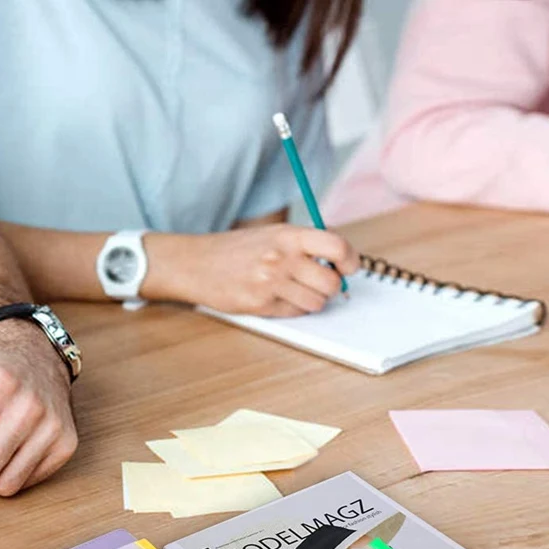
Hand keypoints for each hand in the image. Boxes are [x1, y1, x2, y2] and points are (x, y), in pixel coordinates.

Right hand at [143, 224, 359, 315]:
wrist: (198, 263)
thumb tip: (340, 263)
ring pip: (316, 303)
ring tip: (294, 291)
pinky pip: (295, 313)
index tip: (349, 268)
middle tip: (319, 284)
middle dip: (330, 287)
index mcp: (288, 235)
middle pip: (330, 282)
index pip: (337, 247)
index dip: (350, 261)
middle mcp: (282, 258)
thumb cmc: (237, 249)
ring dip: (311, 301)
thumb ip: (304, 244)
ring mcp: (271, 283)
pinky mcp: (260, 304)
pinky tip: (277, 298)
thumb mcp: (272, 234)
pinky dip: (292, 309)